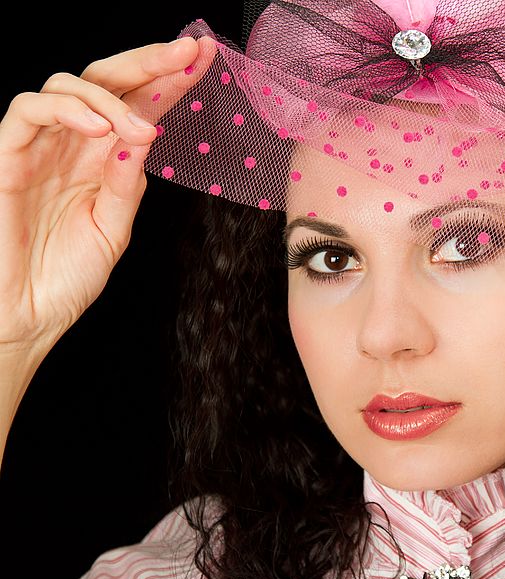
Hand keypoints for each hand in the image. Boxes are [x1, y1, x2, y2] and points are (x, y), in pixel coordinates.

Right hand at [0, 35, 210, 354]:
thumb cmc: (66, 277)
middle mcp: (71, 146)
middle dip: (149, 63)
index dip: (169, 81)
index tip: (204, 60)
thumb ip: (126, 183)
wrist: (26, 317)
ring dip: (112, 96)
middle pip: (106, 81)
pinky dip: (66, 110)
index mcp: (101, 160)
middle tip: (187, 53)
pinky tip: (101, 126)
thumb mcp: (113, 228)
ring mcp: (38, 148)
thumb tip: (147, 136)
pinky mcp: (6, 158)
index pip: (138, 106)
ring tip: (141, 126)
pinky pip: (27, 112)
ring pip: (66, 85)